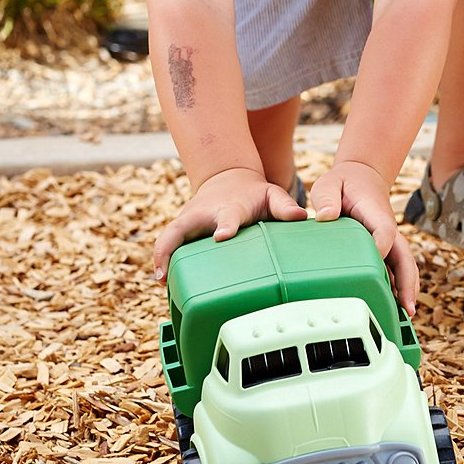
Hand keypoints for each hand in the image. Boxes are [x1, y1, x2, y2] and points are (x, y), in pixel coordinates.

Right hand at [153, 166, 307, 282]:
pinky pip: (167, 245)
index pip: (228, 216)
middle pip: (183, 227)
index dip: (225, 225)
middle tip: (168, 268)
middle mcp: (203, 215)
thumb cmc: (253, 195)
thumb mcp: (271, 194)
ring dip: (162, 255)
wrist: (228, 180)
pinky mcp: (181, 231)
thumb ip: (285, 206)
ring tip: (161, 281)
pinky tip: (162, 283)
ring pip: (169, 236)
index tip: (222, 236)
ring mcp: (189, 222)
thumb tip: (301, 217)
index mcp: (229, 208)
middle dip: (174, 244)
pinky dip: (162, 261)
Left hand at [310, 161, 419, 315]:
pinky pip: (396, 268)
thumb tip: (325, 216)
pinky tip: (397, 307)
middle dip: (408, 281)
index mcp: (375, 213)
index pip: (384, 232)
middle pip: (404, 256)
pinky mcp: (386, 248)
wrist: (362, 177)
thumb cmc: (344, 183)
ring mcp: (389, 240)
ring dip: (408, 288)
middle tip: (407, 306)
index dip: (383, 247)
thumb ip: (326, 198)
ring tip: (406, 315)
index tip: (378, 261)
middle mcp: (387, 229)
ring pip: (404, 265)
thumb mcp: (330, 183)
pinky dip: (400, 286)